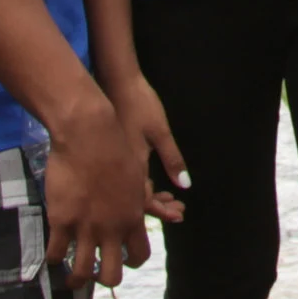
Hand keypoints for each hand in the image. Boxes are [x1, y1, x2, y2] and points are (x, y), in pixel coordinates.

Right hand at [43, 95, 152, 286]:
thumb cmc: (115, 148)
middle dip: (104, 280)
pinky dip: (55, 259)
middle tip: (96, 275)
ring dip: (76, 281)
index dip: (131, 263)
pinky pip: (57, 253)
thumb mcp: (136, 178)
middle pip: (112, 275)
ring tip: (71, 281)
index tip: (122, 261)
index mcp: (134, 217)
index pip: (139, 255)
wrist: (89, 135)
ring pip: (82, 272)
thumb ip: (137, 200)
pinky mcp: (62, 220)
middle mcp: (112, 229)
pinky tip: (54, 257)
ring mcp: (86, 227)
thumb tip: (137, 211)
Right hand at [103, 69, 189, 224]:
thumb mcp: (160, 132)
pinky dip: (140, 185)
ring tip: (171, 198)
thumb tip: (184, 185)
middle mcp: (120, 169)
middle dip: (159, 207)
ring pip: (131, 190)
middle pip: (136, 200)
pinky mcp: (112, 152)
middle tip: (178, 210)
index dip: (162, 211)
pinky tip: (151, 182)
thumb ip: (172, 159)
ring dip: (151, 196)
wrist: (114, 83)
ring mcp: (114, 161)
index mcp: (133, 166)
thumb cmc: (139, 105)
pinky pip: (124, 178)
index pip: (144, 201)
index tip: (178, 215)